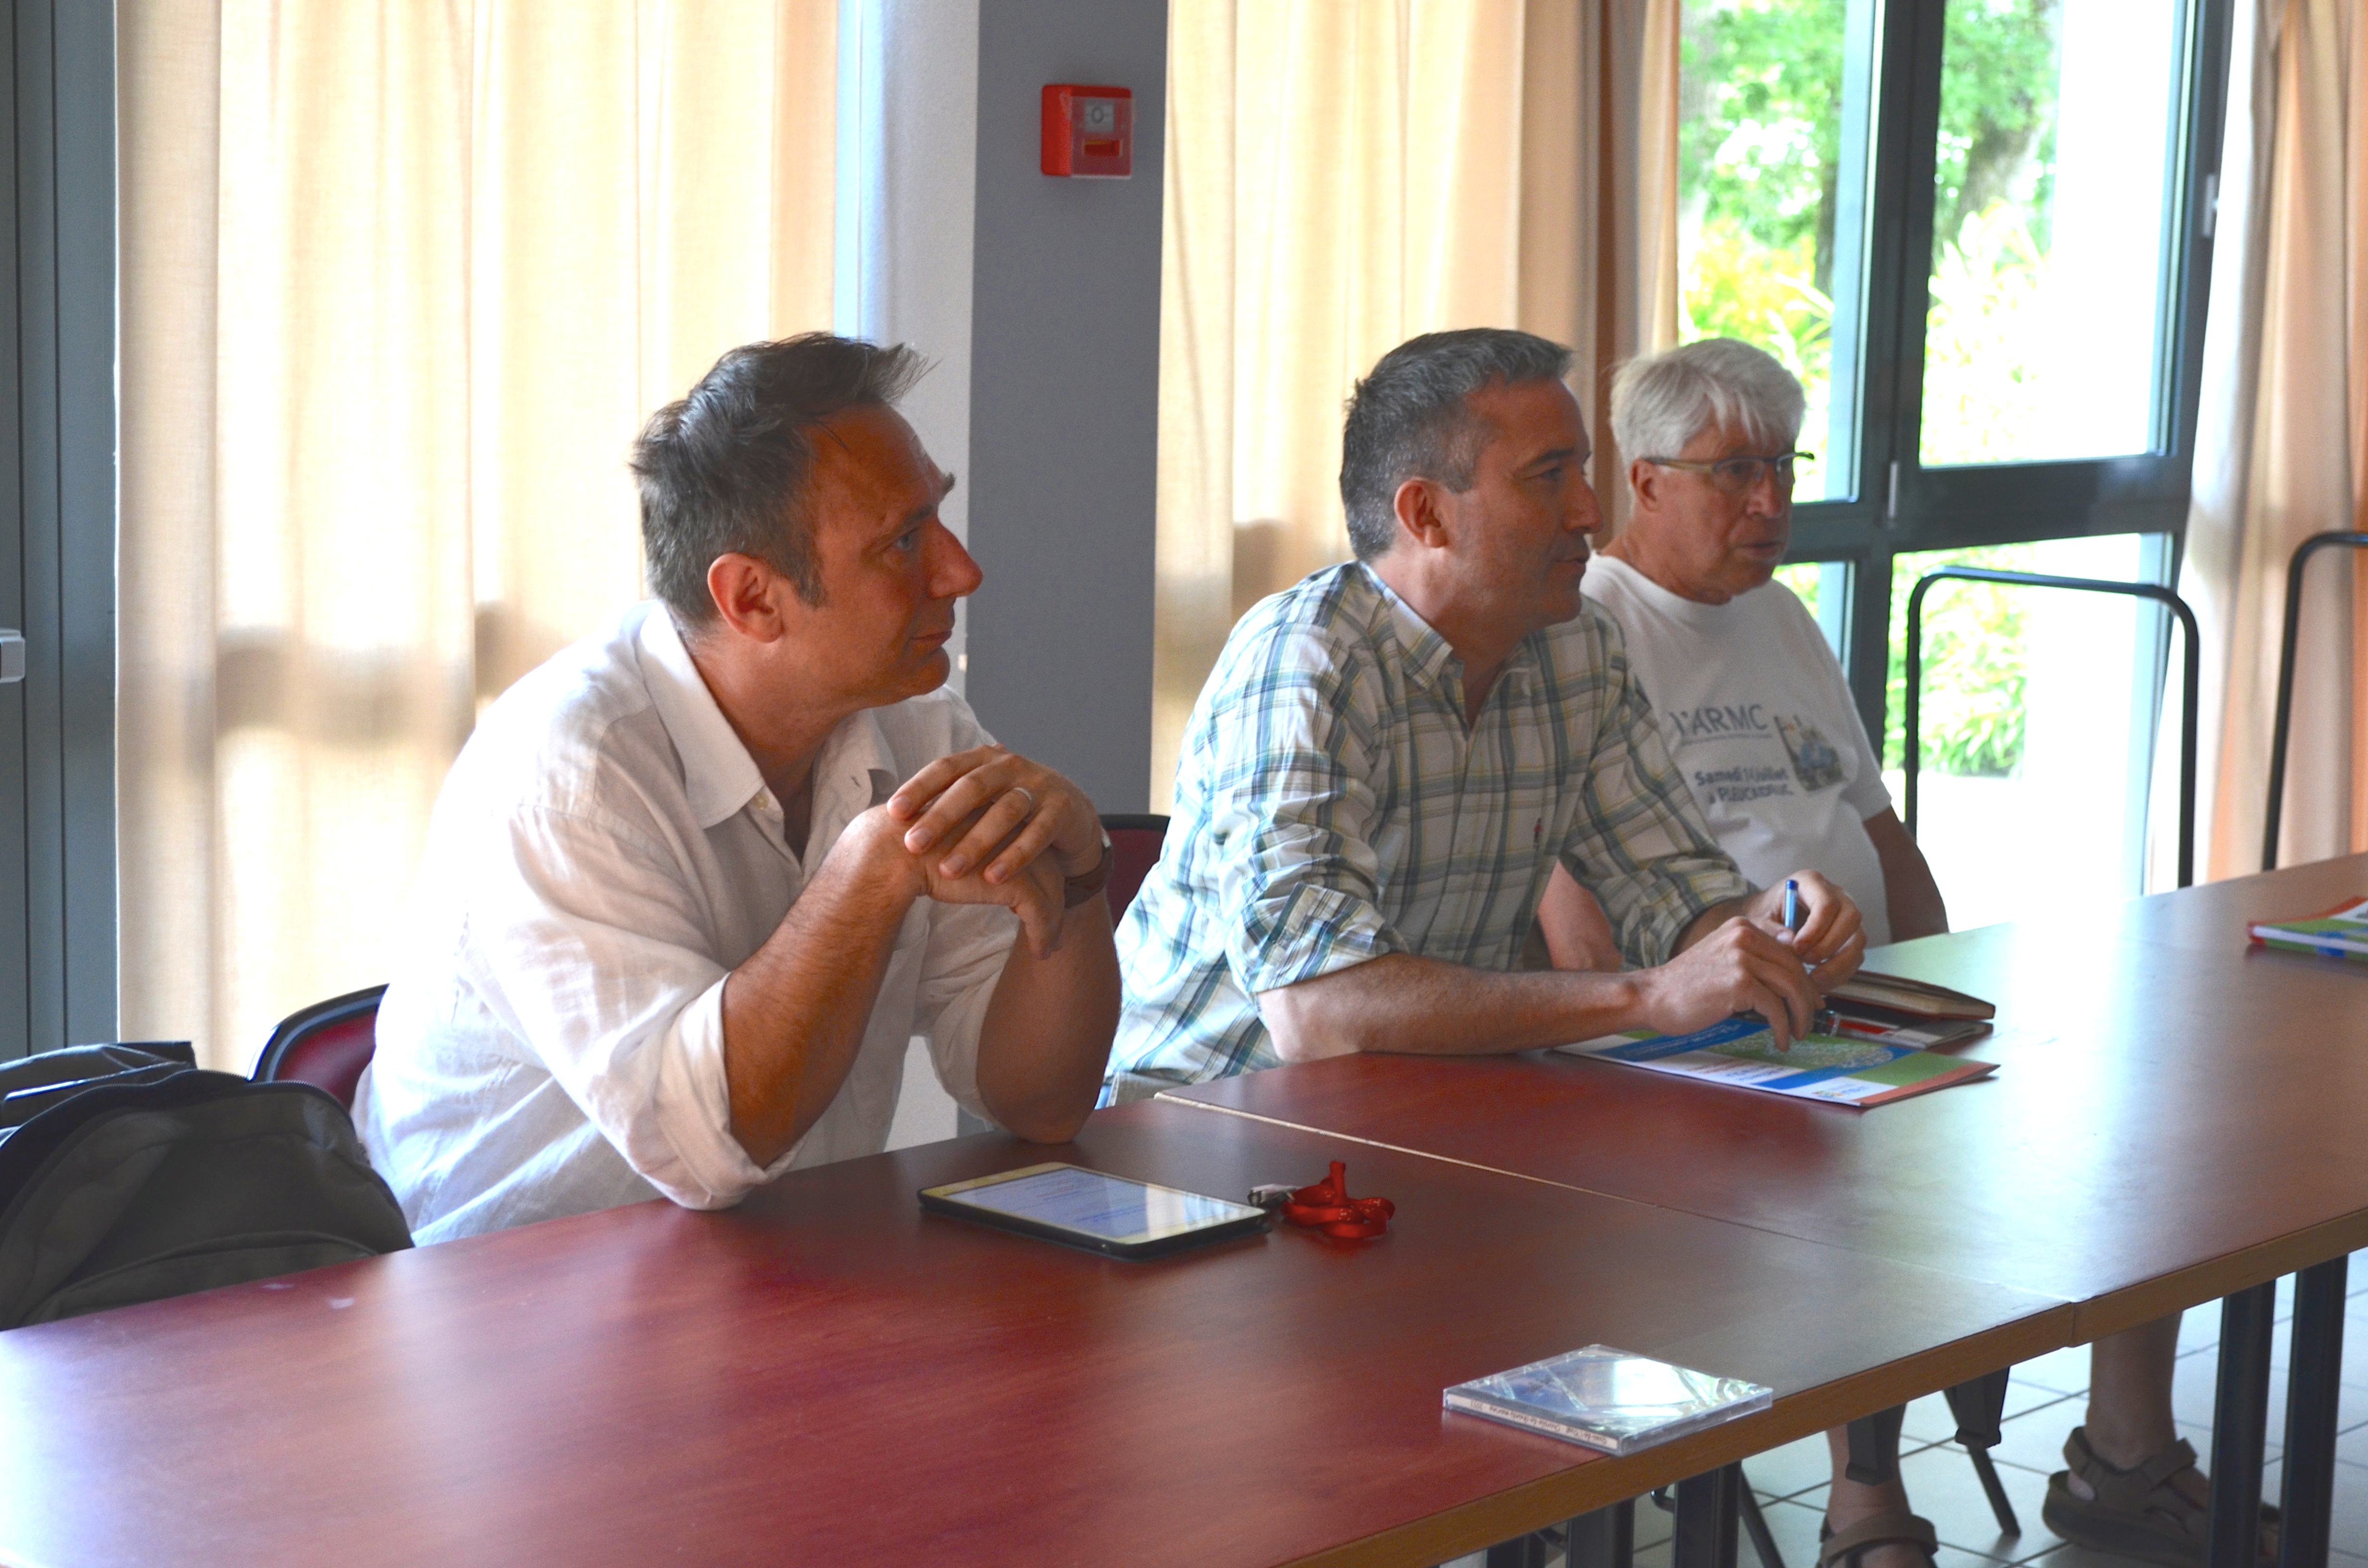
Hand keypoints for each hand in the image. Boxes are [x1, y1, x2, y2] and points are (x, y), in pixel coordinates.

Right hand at [841, 803, 1069, 959]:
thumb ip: (959, 848)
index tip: (1035, 903)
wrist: (891, 852)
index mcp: (998, 817)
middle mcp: (1014, 830)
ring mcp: (1016, 852)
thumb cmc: (905, 849)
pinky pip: (1041, 912)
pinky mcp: (1013, 878)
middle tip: (1052, 931)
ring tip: (1047, 949)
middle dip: (1054, 902)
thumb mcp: (942, 843)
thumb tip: (956, 866)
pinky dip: (1043, 934)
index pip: (1031, 850)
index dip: (1038, 878)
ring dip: (1052, 925)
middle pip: (1049, 870)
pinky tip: (1041, 953)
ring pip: (1051, 893)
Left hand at [886, 745, 1100, 885]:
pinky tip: (993, 878)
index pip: (947, 767)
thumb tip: (891, 818)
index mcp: (984, 759)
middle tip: (913, 844)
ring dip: (976, 842)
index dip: (919, 787)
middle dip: (941, 816)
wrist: (1071, 813)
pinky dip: (1015, 855)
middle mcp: (1011, 766)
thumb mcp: (981, 797)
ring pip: (1005, 811)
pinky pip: (1038, 833)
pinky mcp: (1062, 809)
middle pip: (973, 788)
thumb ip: (947, 800)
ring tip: (948, 870)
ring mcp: (1039, 785)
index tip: (893, 812)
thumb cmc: (1011, 808)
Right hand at [1632, 915, 1822, 1051]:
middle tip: (1809, 1019)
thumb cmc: (1685, 985)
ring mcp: (1742, 958)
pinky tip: (1780, 1039)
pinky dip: (1782, 1027)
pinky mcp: (1739, 983)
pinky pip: (1775, 1007)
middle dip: (1807, 998)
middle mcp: (1744, 935)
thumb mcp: (1721, 957)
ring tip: (1798, 1033)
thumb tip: (1791, 975)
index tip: (1810, 998)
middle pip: (1794, 967)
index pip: (1788, 950)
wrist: (1652, 996)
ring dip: (1800, 1015)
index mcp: (1741, 926)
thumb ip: (1751, 957)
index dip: (1804, 977)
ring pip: (1791, 986)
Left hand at [1745, 870, 1866, 989]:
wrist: (1769, 917)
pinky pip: (1856, 955)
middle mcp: (1837, 895)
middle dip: (1829, 946)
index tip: (1797, 949)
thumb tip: (1790, 944)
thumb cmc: (1764, 914)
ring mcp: (1847, 916)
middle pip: (1851, 918)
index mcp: (1811, 883)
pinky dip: (1841, 972)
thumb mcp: (1759, 918)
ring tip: (1814, 979)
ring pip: (1858, 939)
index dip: (1815, 929)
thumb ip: (1771, 930)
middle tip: (1806, 962)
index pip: (1827, 903)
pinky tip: (1820, 982)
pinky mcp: (1850, 936)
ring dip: (1839, 963)